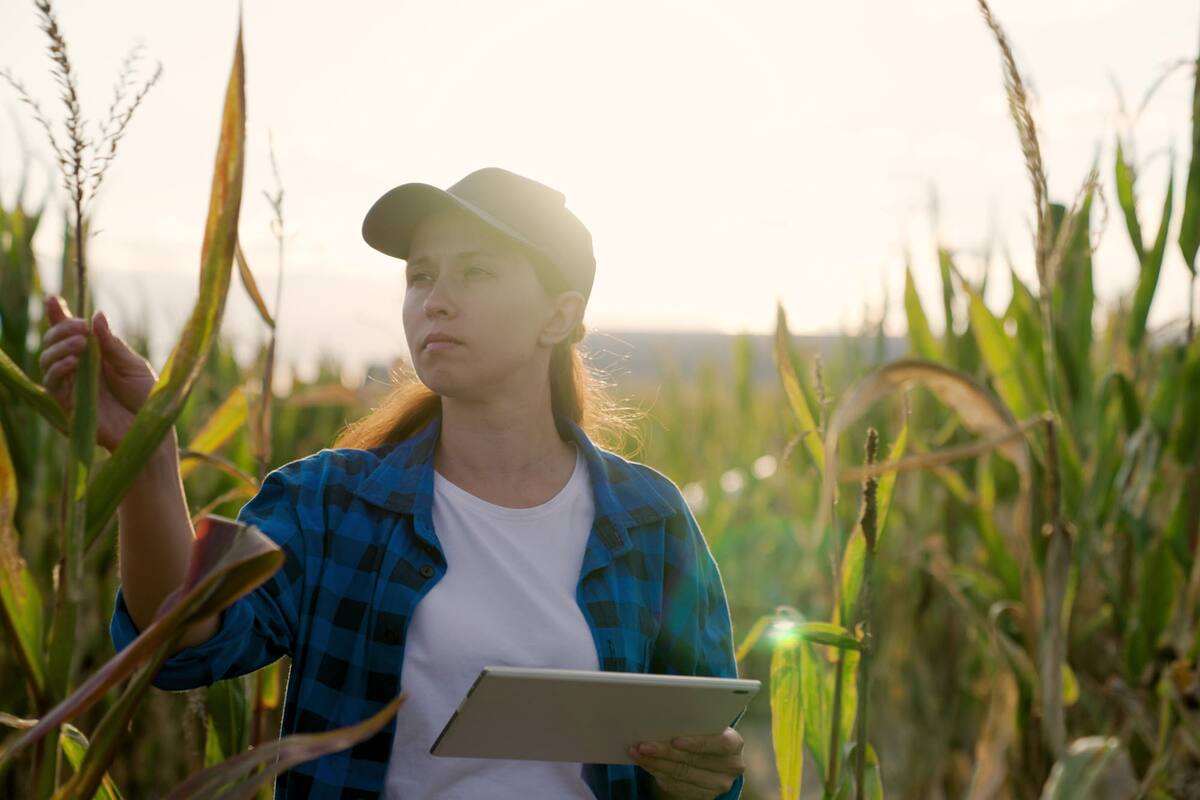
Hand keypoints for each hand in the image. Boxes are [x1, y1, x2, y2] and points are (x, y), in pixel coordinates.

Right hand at [38, 294, 158, 452]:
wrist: (151, 428)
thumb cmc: (146, 397)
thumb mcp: (133, 365)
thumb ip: (112, 344)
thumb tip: (95, 316)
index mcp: (94, 356)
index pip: (69, 333)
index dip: (58, 316)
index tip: (52, 299)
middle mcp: (78, 370)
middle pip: (53, 344)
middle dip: (61, 330)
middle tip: (80, 328)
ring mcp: (72, 387)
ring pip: (47, 362)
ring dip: (59, 348)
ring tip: (80, 343)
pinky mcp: (68, 405)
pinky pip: (53, 385)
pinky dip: (59, 370)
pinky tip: (73, 362)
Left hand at [628, 726, 743, 798]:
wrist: (715, 758)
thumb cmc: (708, 733)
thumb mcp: (708, 725)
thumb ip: (696, 722)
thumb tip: (664, 715)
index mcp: (734, 744)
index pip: (719, 743)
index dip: (696, 742)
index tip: (675, 740)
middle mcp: (731, 767)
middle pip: (694, 760)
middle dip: (665, 752)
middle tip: (643, 744)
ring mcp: (718, 785)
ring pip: (682, 774)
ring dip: (656, 763)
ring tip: (637, 752)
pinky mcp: (704, 796)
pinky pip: (676, 786)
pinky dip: (657, 772)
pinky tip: (645, 763)